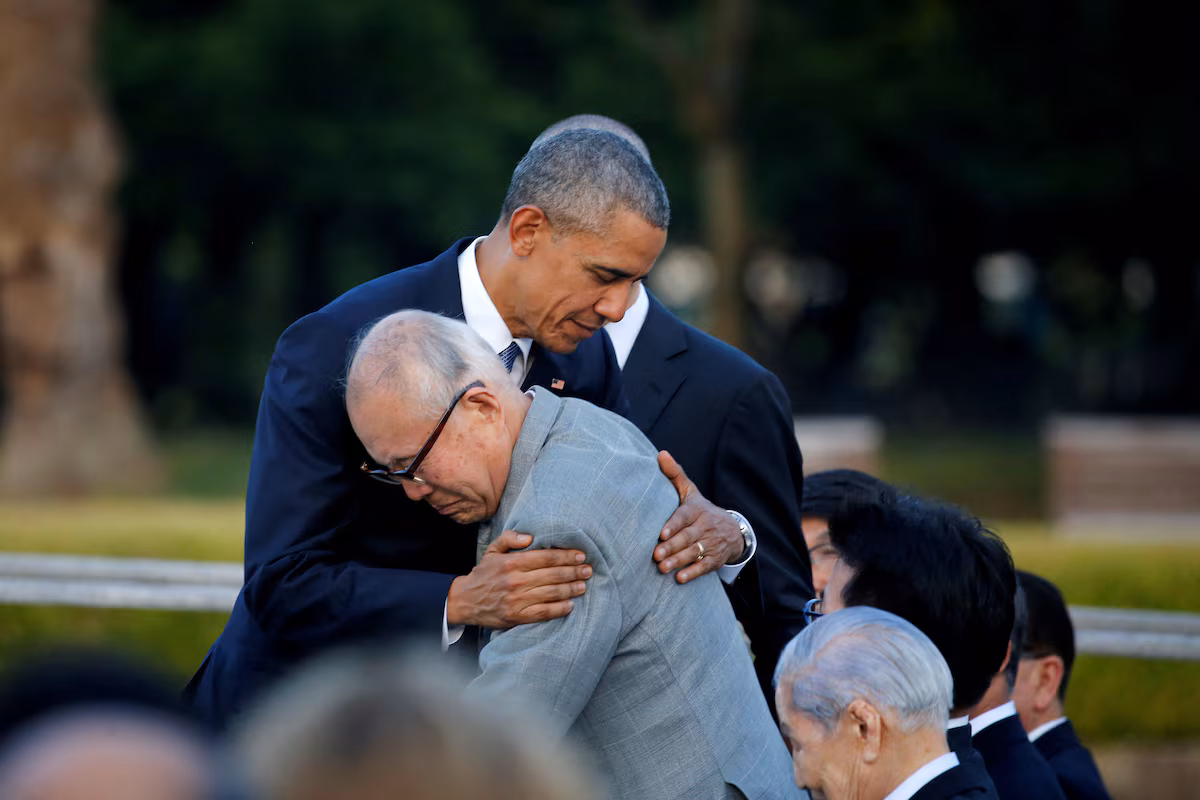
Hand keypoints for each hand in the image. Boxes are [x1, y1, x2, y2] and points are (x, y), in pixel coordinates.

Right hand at [447, 529, 591, 628]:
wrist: (464, 601)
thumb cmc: (483, 574)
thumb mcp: (492, 550)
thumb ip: (510, 538)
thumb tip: (530, 536)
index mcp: (512, 562)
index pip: (545, 557)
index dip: (566, 556)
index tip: (581, 555)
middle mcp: (515, 580)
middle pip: (552, 575)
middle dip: (573, 572)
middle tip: (588, 570)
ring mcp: (516, 600)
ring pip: (550, 593)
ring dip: (570, 589)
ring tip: (583, 585)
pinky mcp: (516, 616)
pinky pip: (543, 613)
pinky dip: (559, 609)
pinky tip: (570, 605)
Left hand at [652, 450, 743, 583]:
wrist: (733, 529)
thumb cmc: (700, 510)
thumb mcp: (691, 492)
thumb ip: (675, 474)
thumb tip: (660, 453)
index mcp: (697, 510)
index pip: (684, 517)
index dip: (674, 525)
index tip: (661, 534)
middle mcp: (705, 526)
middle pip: (688, 537)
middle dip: (672, 547)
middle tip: (656, 555)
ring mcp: (712, 543)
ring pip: (694, 552)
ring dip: (678, 561)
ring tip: (662, 568)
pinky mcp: (715, 559)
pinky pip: (704, 566)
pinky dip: (693, 572)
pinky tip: (680, 579)